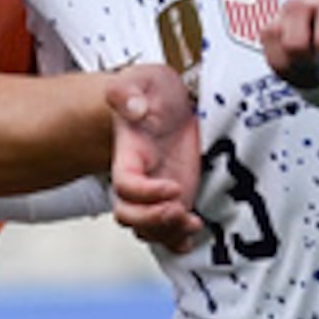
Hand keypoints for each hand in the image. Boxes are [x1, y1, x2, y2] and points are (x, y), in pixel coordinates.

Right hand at [104, 64, 204, 252]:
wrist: (168, 101)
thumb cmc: (152, 91)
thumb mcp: (142, 79)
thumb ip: (127, 91)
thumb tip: (134, 108)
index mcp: (128, 154)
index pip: (125, 185)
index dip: (146, 193)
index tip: (172, 185)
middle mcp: (139, 179)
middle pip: (128, 215)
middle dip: (153, 220)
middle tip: (179, 210)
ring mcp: (156, 192)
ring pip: (147, 228)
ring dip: (169, 232)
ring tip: (193, 221)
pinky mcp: (175, 198)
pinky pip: (167, 230)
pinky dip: (177, 240)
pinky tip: (190, 235)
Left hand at [264, 0, 318, 96]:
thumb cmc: (318, 65)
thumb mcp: (293, 72)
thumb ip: (282, 62)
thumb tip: (300, 53)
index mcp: (284, 19)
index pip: (271, 32)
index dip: (283, 60)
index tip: (297, 74)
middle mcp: (309, 6)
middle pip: (295, 7)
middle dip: (301, 48)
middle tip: (313, 68)